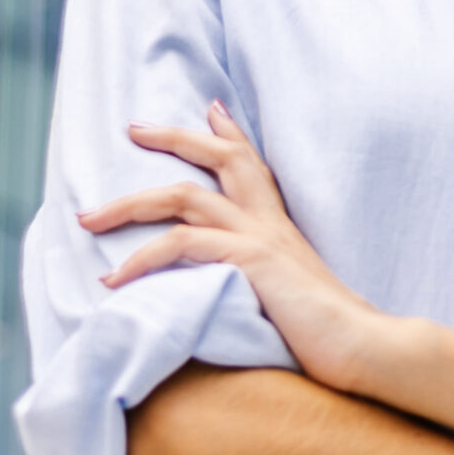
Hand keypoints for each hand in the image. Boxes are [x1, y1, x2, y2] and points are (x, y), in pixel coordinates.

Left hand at [77, 102, 400, 389]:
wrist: (365, 347)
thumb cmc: (331, 336)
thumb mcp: (291, 298)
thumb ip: (267, 282)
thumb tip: (235, 293)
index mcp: (282, 229)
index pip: (255, 165)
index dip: (230, 133)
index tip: (210, 107)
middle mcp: (271, 223)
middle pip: (219, 158)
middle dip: (173, 136)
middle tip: (132, 127)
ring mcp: (260, 237)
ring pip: (183, 196)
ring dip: (128, 204)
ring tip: (88, 219)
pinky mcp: (250, 260)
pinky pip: (182, 244)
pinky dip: (141, 259)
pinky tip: (115, 278)